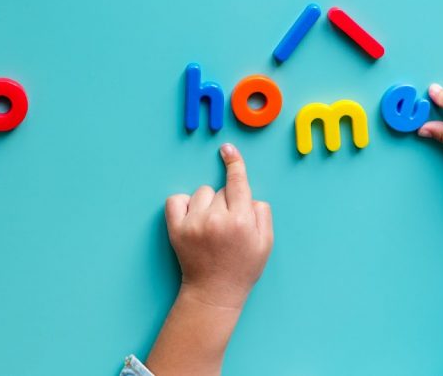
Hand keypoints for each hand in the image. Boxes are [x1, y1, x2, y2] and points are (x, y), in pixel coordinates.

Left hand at [164, 143, 273, 309]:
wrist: (214, 292)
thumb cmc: (242, 268)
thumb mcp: (266, 242)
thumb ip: (261, 213)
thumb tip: (247, 194)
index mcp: (240, 220)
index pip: (237, 182)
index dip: (234, 163)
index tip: (228, 149)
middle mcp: (216, 219)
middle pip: (222, 189)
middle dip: (228, 201)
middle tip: (229, 225)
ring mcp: (194, 223)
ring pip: (202, 192)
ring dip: (208, 203)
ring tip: (211, 225)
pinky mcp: (176, 229)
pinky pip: (176, 199)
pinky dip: (184, 204)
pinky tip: (193, 217)